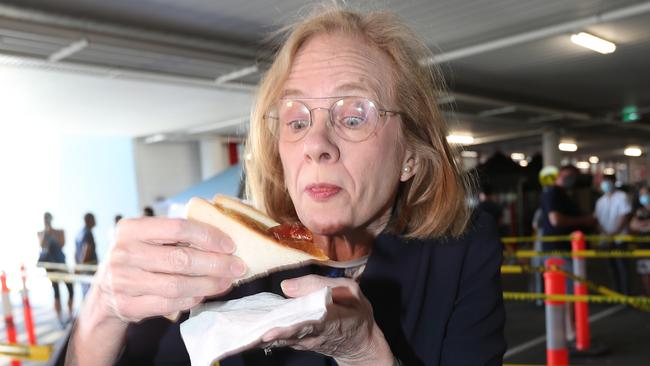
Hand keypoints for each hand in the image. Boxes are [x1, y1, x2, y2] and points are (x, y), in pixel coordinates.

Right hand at [94, 217, 246, 322]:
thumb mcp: (148, 238)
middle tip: (237, 267)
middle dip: (215, 264)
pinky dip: (191, 299)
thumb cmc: (139, 258)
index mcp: (131, 228)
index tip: (230, 245)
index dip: (208, 236)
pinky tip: (204, 294)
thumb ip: (177, 235)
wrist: (105, 292)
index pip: (177, 227)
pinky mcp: (127, 305)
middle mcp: (124, 253)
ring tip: (226, 282)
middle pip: (180, 259)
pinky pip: (168, 304)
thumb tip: (224, 241)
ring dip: (207, 284)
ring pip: (176, 285)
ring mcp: (122, 281)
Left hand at [261, 275, 392, 365]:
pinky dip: (268, 339)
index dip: (288, 330)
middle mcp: (315, 335)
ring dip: (265, 341)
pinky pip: (283, 341)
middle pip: (289, 338)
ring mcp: (306, 342)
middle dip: (270, 338)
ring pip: (283, 342)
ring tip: (245, 339)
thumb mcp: (350, 291)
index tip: (269, 333)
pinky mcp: (301, 344)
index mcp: (330, 321)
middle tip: (250, 338)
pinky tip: (251, 338)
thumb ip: (320, 285)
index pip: (306, 325)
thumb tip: (285, 286)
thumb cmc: (356, 312)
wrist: (361, 343)